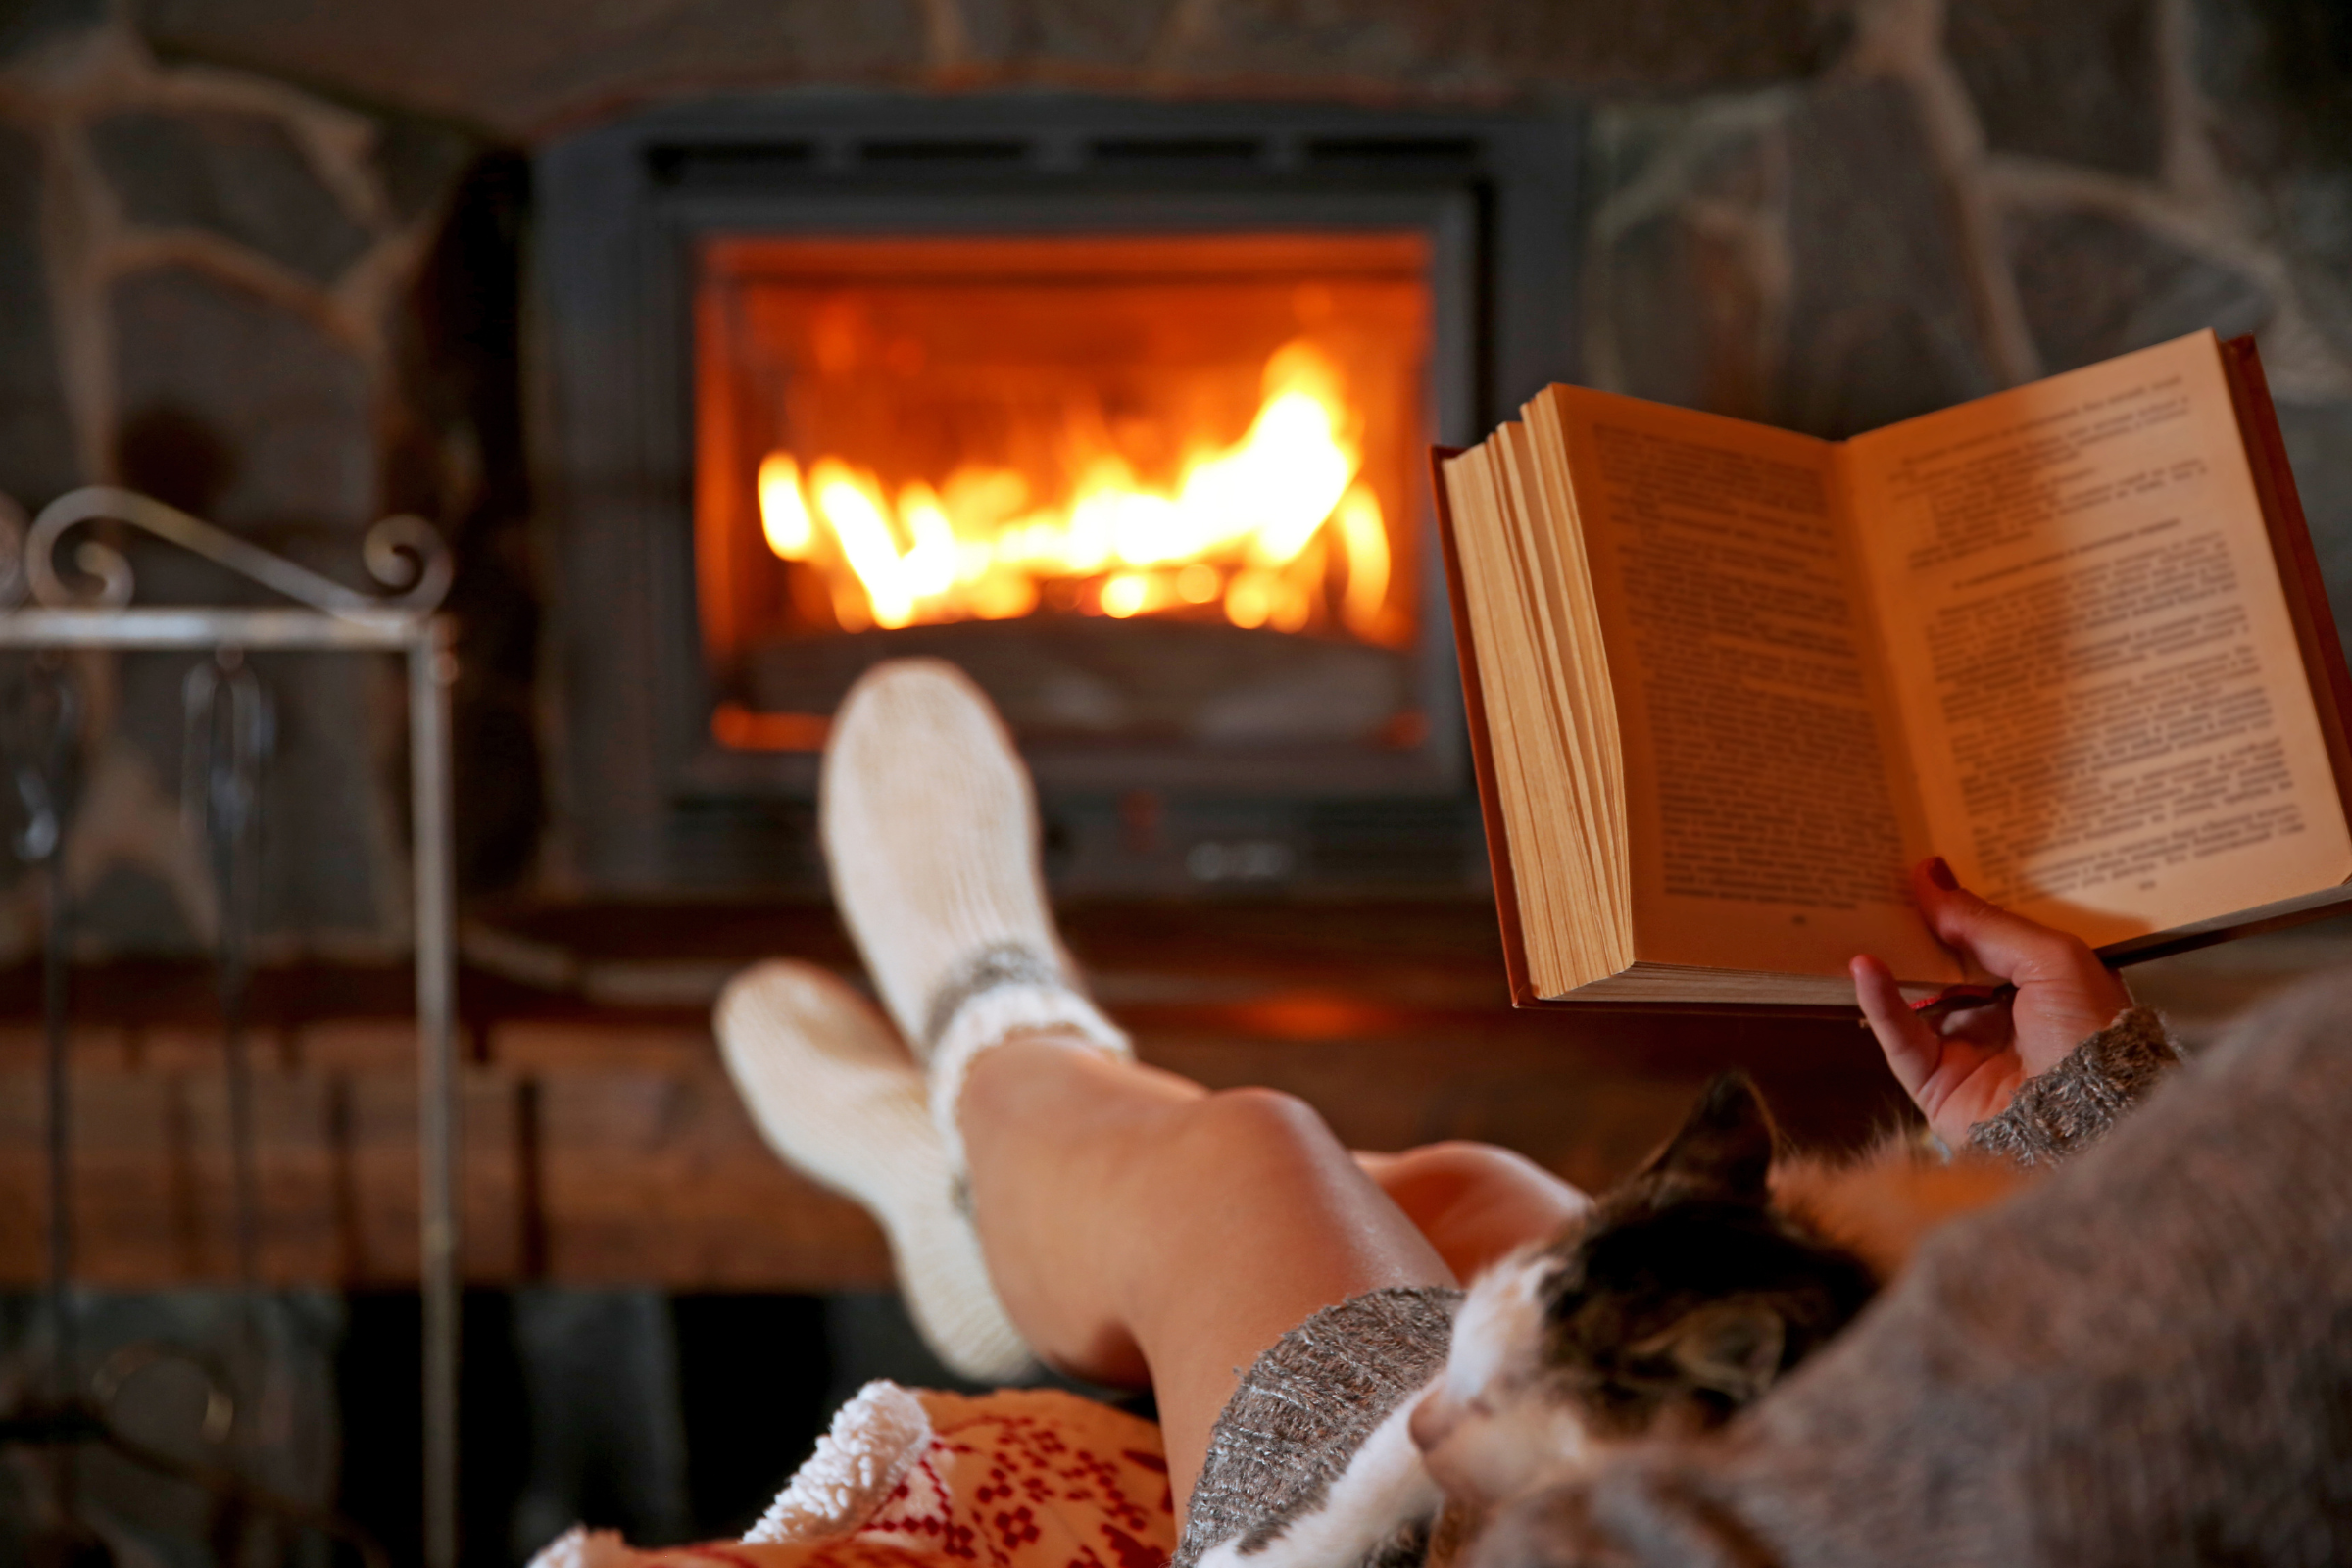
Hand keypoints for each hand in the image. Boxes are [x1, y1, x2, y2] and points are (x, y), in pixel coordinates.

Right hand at [1851, 856, 2132, 1146]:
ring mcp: (1967, 1050)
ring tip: (1860, 915)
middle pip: (1947, 962)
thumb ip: (1985, 922)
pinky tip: (1864, 966)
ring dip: (1891, 959)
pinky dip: (1879, 1001)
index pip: (1990, 936)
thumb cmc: (2089, 1034)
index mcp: (2042, 985)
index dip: (1959, 903)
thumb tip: (1929, 875)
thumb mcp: (2050, 957)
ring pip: (1916, 995)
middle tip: (1878, 882)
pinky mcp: (1935, 1083)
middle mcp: (2004, 1016)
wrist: (2090, 1120)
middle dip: (1916, 926)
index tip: (1921, 865)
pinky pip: (1900, 1037)